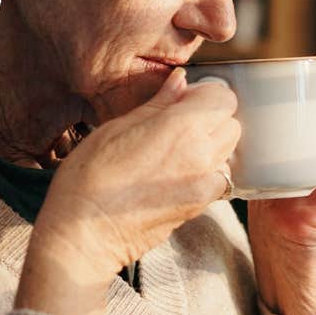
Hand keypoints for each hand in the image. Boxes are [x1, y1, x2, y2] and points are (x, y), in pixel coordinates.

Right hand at [18, 70, 236, 314]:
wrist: (84, 233)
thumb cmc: (89, 178)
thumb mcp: (116, 128)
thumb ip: (157, 105)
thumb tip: (180, 81)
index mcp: (181, 127)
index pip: (224, 97)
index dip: (205, 94)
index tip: (183, 100)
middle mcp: (201, 155)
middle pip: (231, 123)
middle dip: (212, 118)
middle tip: (178, 124)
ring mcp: (204, 184)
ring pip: (228, 152)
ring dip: (211, 145)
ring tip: (175, 151)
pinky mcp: (199, 207)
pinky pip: (219, 180)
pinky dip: (207, 172)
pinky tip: (177, 175)